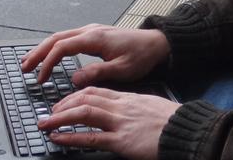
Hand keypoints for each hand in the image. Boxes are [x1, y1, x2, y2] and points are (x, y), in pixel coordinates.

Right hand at [20, 24, 169, 85]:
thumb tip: (74, 79)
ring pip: (60, 37)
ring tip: (29, 62)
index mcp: (94, 38)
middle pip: (55, 39)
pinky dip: (54, 47)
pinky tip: (48, 56)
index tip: (40, 78)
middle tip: (23, 68)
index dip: (48, 63)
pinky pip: (68, 39)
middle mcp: (89, 31)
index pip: (62, 48)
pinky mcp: (93, 35)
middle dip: (37, 53)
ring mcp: (90, 31)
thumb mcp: (122, 70)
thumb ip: (97, 73)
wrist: (156, 43)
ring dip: (43, 49)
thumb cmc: (141, 56)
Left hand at [38, 87, 179, 159]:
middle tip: (50, 112)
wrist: (187, 130)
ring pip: (83, 113)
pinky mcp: (122, 141)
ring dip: (60, 118)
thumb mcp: (150, 107)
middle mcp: (121, 107)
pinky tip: (58, 138)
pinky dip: (71, 137)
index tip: (65, 102)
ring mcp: (120, 123)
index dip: (75, 96)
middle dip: (63, 104)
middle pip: (85, 98)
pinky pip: (91, 137)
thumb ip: (134, 108)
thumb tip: (124, 112)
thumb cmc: (173, 122)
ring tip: (45, 123)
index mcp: (128, 99)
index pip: (95, 91)